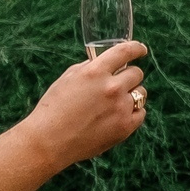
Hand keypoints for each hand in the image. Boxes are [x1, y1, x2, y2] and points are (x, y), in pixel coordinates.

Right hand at [28, 40, 149, 169]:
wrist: (48, 142)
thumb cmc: (53, 109)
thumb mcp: (67, 79)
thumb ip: (90, 68)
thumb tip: (108, 63)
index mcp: (95, 72)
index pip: (125, 51)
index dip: (136, 48)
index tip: (140, 50)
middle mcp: (111, 88)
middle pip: (136, 73)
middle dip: (128, 76)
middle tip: (118, 84)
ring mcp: (120, 108)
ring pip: (141, 93)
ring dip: (131, 94)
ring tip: (114, 103)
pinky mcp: (125, 126)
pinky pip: (140, 112)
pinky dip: (132, 113)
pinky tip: (118, 116)